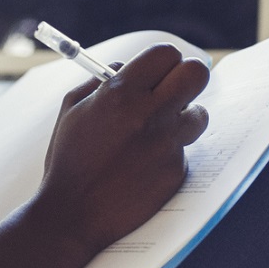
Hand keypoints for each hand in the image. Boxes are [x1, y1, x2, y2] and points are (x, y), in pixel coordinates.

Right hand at [30, 43, 210, 256]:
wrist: (72, 215)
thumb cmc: (68, 159)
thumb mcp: (71, 110)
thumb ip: (98, 80)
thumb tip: (124, 65)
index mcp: (120, 93)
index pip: (165, 53)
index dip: (165, 60)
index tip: (160, 70)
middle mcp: (149, 115)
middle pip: (196, 74)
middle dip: (187, 77)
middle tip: (175, 89)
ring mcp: (166, 145)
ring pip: (200, 114)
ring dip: (184, 117)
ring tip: (159, 130)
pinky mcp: (175, 172)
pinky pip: (183, 151)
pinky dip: (168, 154)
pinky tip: (144, 166)